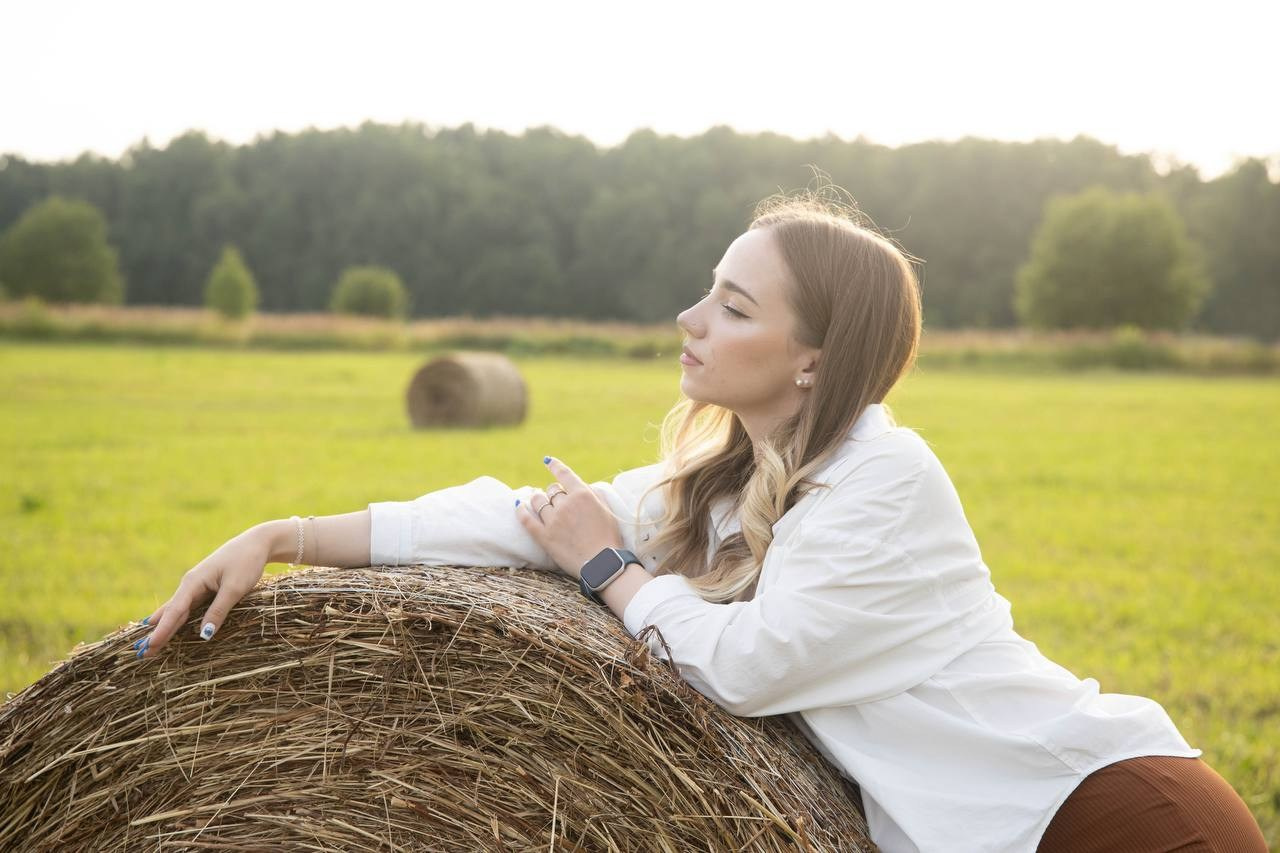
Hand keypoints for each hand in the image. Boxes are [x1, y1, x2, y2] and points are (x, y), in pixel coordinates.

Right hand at [133, 527, 269, 659]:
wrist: (256, 543)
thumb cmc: (246, 562)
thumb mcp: (234, 588)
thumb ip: (218, 610)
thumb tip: (203, 635)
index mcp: (193, 582)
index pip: (174, 611)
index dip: (163, 630)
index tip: (150, 645)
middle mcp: (191, 584)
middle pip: (172, 612)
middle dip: (158, 632)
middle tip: (142, 653)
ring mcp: (197, 586)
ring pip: (178, 611)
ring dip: (165, 627)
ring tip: (151, 644)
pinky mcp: (206, 589)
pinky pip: (188, 608)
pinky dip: (178, 619)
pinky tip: (168, 626)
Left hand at [516, 456, 623, 578]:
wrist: (603, 564)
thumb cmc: (609, 538)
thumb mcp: (608, 510)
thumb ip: (594, 495)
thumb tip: (582, 486)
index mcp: (582, 495)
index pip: (564, 474)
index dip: (554, 466)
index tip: (547, 461)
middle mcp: (566, 504)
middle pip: (551, 490)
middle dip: (552, 492)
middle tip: (554, 497)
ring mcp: (553, 520)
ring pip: (538, 501)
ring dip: (537, 499)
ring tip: (537, 500)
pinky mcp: (544, 536)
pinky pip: (527, 519)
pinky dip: (521, 510)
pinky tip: (518, 505)